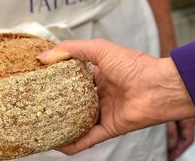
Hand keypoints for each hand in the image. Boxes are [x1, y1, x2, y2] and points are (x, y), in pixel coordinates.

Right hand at [37, 39, 194, 154]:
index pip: (74, 76)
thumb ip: (72, 50)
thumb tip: (44, 56)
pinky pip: (89, 138)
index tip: (39, 79)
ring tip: (43, 127)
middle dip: (58, 103)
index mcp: (101, 72)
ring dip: (64, 125)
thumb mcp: (99, 50)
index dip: (58, 77)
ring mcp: (106, 111)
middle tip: (36, 105)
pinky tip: (59, 145)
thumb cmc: (134, 65)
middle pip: (75, 100)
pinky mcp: (110, 127)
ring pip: (80, 121)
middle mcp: (103, 92)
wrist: (158, 88)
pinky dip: (75, 143)